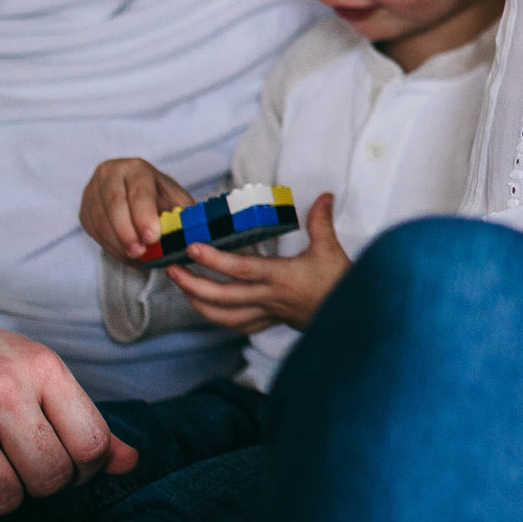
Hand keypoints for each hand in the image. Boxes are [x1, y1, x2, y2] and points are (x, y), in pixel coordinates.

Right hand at [0, 251, 136, 516]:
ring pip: (3, 498)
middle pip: (51, 478)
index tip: (62, 462)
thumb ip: (82, 419)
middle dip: (39, 485)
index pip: (91, 445)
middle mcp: (0, 391)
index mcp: (40, 368)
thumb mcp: (30, 370)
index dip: (84, 469)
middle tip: (16, 467)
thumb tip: (130, 463)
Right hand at [79, 157, 190, 262]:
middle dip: (128, 232)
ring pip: (100, 219)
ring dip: (117, 243)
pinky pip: (93, 230)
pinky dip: (110, 246)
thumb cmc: (162, 198)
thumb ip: (183, 215)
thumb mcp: (177, 201)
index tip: (152, 238)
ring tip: (135, 258)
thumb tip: (189, 235)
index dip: (144, 216)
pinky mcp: (84, 209)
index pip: (139, 192)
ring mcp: (93, 190)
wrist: (140, 195)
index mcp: (137, 168)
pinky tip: (126, 256)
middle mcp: (110, 173)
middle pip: (114, 204)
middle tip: (140, 252)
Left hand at [169, 193, 350, 333]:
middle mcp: (268, 297)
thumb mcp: (331, 250)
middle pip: (221, 296)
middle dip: (192, 284)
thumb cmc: (339, 283)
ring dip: (198, 304)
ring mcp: (267, 312)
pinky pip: (237, 326)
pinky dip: (218, 319)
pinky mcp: (270, 321)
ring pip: (223, 316)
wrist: (351, 318)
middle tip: (171, 270)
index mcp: (280, 277)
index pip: (240, 269)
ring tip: (182, 288)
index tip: (192, 248)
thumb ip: (321, 221)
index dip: (214, 259)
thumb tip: (325, 195)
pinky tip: (207, 309)